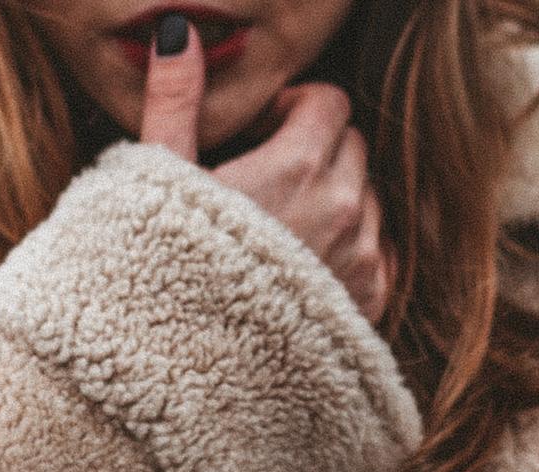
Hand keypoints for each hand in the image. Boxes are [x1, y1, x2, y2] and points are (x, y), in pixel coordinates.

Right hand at [139, 17, 396, 324]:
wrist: (178, 371)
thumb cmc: (157, 273)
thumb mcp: (157, 180)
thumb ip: (175, 100)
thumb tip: (179, 33)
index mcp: (296, 169)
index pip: (329, 102)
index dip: (292, 109)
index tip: (257, 135)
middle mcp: (343, 209)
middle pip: (353, 146)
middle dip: (315, 150)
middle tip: (262, 180)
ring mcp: (362, 260)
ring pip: (370, 199)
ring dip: (335, 200)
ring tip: (278, 230)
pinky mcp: (369, 305)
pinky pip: (382, 253)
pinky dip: (352, 249)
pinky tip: (301, 269)